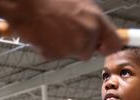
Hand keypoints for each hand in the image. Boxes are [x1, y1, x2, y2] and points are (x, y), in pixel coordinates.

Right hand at [6, 0, 121, 59]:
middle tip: (66, 30)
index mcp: (96, 19)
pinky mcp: (55, 54)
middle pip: (88, 51)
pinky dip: (49, 47)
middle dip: (79, 44)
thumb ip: (90, 18)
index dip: (108, 46)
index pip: (114, 43)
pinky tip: (43, 31)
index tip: (105, 48)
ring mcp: (71, 47)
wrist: (24, 2)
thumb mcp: (78, 1)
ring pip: (71, 53)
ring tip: (51, 26)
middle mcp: (87, 35)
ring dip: (63, 45)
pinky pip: (55, 54)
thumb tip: (96, 30)